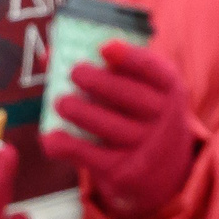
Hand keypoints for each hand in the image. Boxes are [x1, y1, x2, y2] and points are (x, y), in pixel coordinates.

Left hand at [47, 41, 197, 218]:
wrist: (164, 168)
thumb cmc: (139, 114)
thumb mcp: (140, 90)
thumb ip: (105, 69)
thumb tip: (49, 55)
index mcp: (168, 89)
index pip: (153, 70)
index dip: (130, 57)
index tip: (105, 47)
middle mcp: (163, 118)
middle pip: (129, 96)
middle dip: (99, 82)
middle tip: (74, 72)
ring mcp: (144, 147)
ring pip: (110, 127)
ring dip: (81, 113)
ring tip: (61, 102)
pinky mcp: (123, 172)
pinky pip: (92, 157)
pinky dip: (68, 146)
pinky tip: (50, 137)